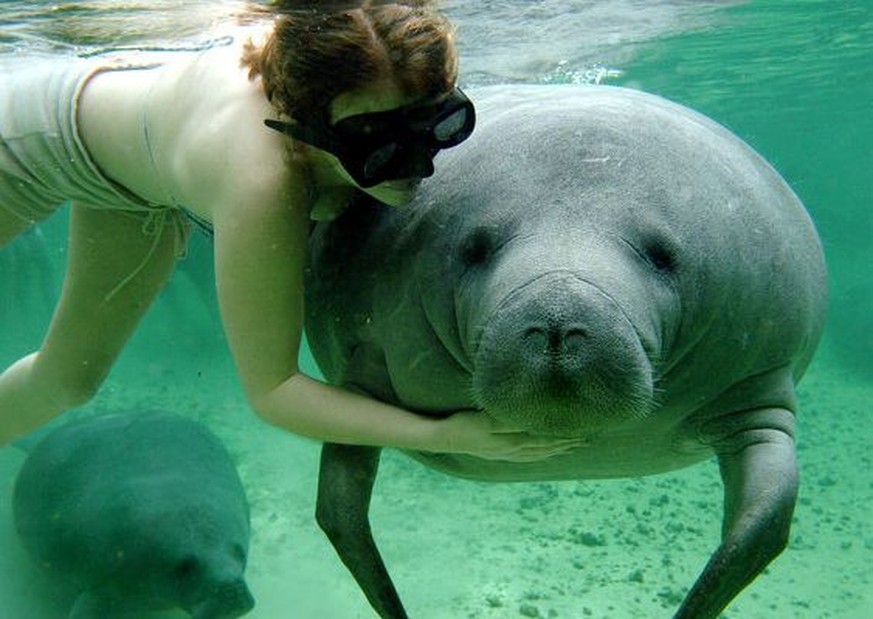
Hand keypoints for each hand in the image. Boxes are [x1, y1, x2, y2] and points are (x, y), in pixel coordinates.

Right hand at [434, 410, 583, 461]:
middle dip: (565, 443)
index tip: (582, 432)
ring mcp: (505, 453)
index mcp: (512, 440)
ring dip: (554, 450)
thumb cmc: (464, 425)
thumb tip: (533, 418)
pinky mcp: (497, 453)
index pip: (545, 438)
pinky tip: (542, 454)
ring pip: (536, 453)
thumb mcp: (487, 419)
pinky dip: (538, 455)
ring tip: (570, 448)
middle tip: (585, 441)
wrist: (443, 438)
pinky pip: (524, 456)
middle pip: (544, 447)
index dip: (564, 435)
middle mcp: (512, 449)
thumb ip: (510, 419)